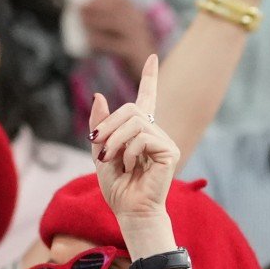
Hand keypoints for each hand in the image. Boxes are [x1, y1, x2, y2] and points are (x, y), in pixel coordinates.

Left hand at [85, 57, 181, 235]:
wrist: (129, 211)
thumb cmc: (117, 187)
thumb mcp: (100, 152)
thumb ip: (100, 126)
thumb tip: (99, 95)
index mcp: (140, 131)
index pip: (147, 98)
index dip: (150, 78)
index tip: (153, 57)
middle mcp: (155, 132)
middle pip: (131, 109)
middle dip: (109, 126)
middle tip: (99, 148)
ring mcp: (164, 140)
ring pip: (135, 122)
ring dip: (115, 141)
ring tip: (113, 161)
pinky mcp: (170, 151)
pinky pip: (143, 137)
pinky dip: (129, 152)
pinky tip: (131, 167)